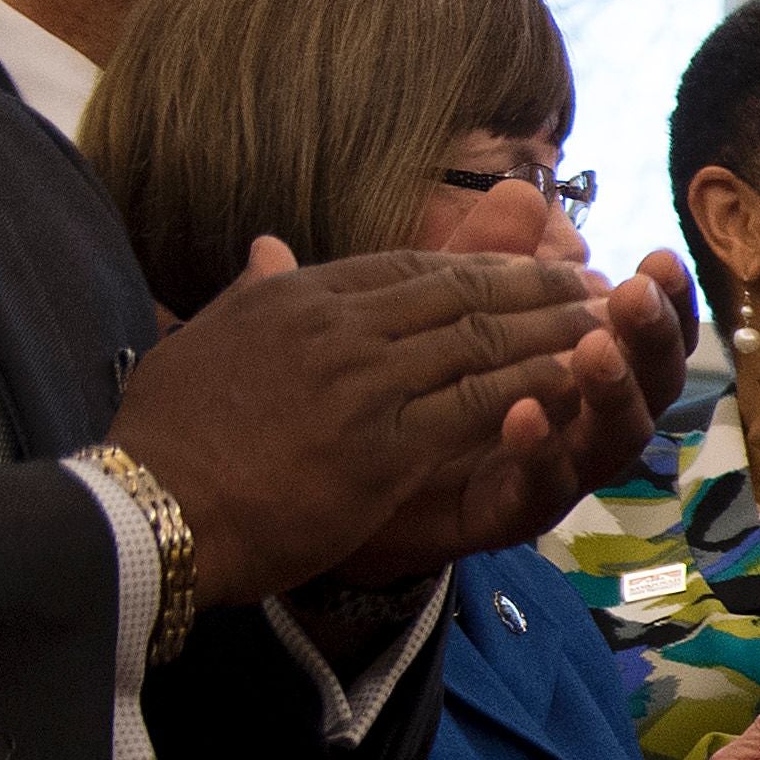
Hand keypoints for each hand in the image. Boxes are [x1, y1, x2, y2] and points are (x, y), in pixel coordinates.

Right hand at [99, 240, 645, 606]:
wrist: (150, 511)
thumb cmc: (170, 437)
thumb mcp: (203, 342)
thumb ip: (250, 293)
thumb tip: (266, 247)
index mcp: (294, 295)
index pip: (407, 266)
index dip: (480, 265)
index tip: (529, 267)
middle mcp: (335, 325)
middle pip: (460, 292)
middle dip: (537, 287)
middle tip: (595, 286)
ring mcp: (363, 382)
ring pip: (483, 341)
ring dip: (555, 331)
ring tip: (609, 327)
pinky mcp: (386, 445)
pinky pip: (482, 405)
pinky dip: (539, 388)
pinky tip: (582, 385)